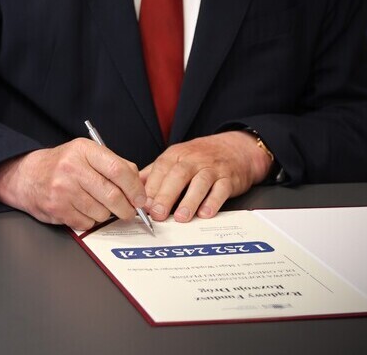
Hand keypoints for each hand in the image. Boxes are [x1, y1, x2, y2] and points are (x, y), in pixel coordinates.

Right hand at [0, 139, 146, 231]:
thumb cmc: (61, 166)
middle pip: (112, 195)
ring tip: (96, 205)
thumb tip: (140, 188)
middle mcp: (71, 167)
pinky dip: (89, 221)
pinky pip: (86, 223)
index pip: (118, 169)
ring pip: (101, 213)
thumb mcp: (86, 155)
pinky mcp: (56, 208)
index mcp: (83, 150)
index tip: (140, 198)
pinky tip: (81, 209)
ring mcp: (62, 189)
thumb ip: (113, 165)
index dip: (135, 188)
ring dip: (105, 214)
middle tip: (128, 211)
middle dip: (126, 209)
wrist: (26, 176)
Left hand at [140, 131, 272, 222]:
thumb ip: (154, 173)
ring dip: (189, 201)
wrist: (234, 148)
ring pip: (200, 183)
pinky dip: (213, 202)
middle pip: (177, 176)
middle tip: (158, 214)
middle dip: (166, 196)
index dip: (151, 188)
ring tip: (180, 218)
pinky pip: (221, 189)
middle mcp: (193, 160)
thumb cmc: (198, 158)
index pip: (160, 170)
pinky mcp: (228, 178)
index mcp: (175, 155)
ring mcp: (212, 168)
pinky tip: (205, 214)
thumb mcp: (174, 159)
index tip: (142, 206)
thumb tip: (132, 189)